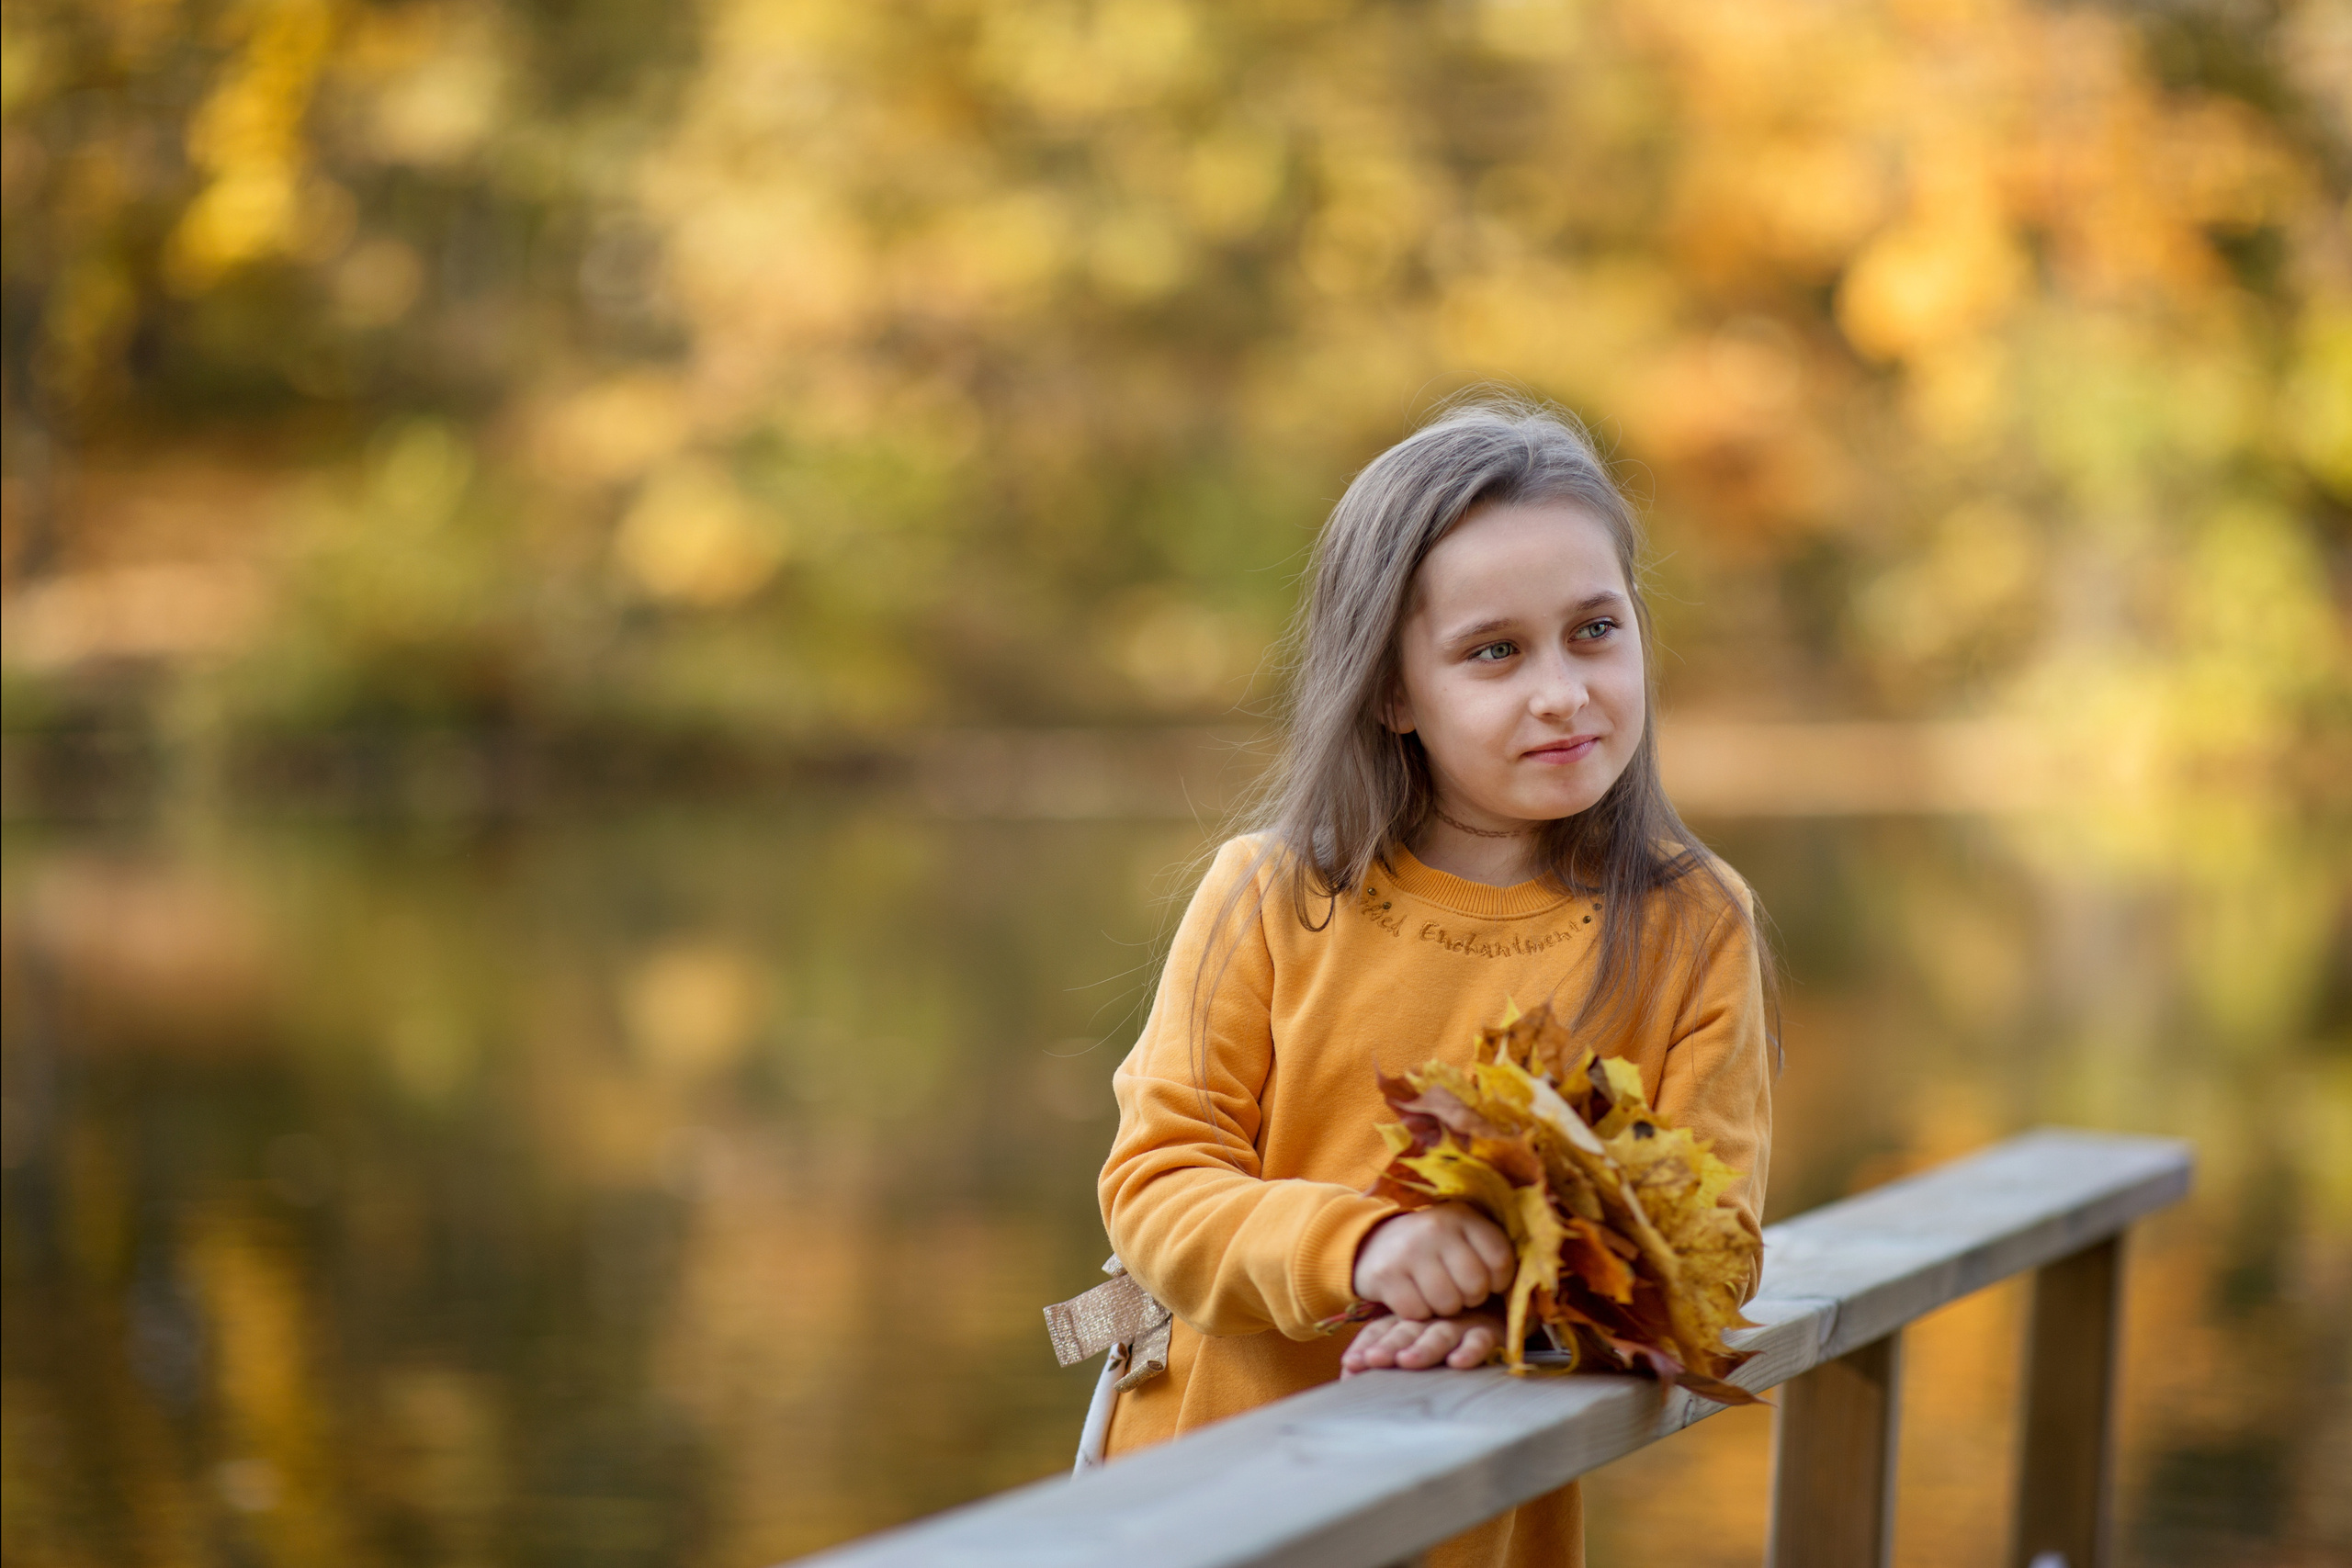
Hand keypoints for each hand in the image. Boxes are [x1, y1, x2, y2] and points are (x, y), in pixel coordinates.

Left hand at [1341, 1308, 1505, 1376]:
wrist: (1495, 1307)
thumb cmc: (1445, 1336)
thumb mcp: (1413, 1345)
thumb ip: (1380, 1359)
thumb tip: (1346, 1377)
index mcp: (1407, 1322)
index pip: (1381, 1331)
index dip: (1366, 1346)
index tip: (1351, 1364)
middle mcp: (1429, 1320)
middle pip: (1405, 1332)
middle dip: (1389, 1347)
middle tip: (1373, 1360)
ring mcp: (1459, 1324)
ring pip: (1438, 1335)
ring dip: (1423, 1348)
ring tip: (1407, 1361)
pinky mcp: (1489, 1331)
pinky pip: (1479, 1340)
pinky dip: (1470, 1350)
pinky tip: (1458, 1362)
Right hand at [1351, 1202, 1514, 1319]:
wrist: (1374, 1241)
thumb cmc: (1434, 1246)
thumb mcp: (1464, 1236)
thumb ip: (1494, 1255)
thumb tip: (1534, 1301)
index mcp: (1464, 1217)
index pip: (1502, 1260)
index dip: (1500, 1280)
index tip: (1488, 1280)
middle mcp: (1437, 1228)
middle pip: (1475, 1286)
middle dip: (1470, 1297)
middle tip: (1457, 1288)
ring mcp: (1409, 1251)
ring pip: (1447, 1303)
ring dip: (1444, 1307)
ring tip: (1436, 1291)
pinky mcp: (1386, 1274)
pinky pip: (1418, 1312)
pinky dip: (1418, 1312)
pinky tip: (1414, 1295)